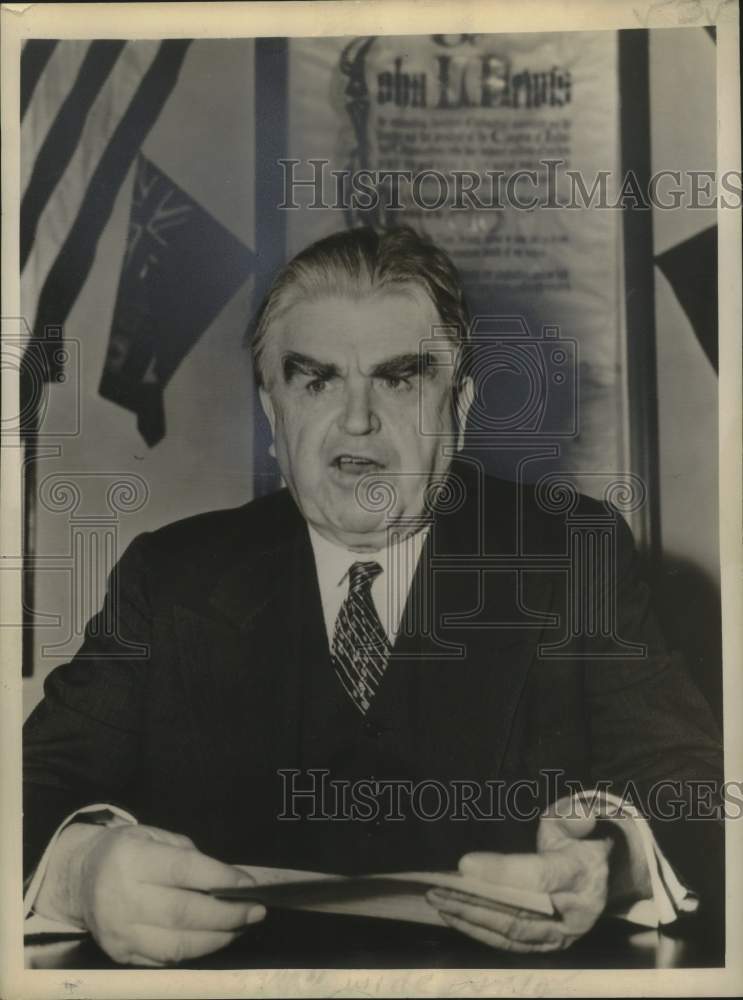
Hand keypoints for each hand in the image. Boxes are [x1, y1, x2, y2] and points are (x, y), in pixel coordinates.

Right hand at [34, 823, 265, 964]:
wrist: (79, 878)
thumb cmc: (126, 851)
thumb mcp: (153, 835)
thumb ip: (188, 855)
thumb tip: (229, 880)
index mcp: (132, 859)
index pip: (184, 871)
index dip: (221, 878)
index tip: (250, 885)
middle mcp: (123, 898)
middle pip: (184, 914)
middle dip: (227, 915)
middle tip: (256, 911)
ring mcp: (120, 933)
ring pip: (177, 946)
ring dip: (217, 939)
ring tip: (241, 927)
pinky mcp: (120, 956)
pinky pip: (166, 960)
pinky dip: (196, 952)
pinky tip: (214, 938)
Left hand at [426, 813, 611, 952]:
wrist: (600, 878)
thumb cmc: (577, 843)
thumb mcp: (576, 823)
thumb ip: (570, 817)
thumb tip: (578, 815)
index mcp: (582, 873)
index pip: (539, 875)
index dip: (502, 872)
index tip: (464, 864)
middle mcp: (575, 911)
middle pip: (520, 911)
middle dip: (475, 901)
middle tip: (438, 888)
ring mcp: (563, 935)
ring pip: (511, 932)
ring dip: (471, 918)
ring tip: (438, 900)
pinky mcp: (548, 947)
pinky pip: (510, 944)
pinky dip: (480, 932)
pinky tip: (453, 917)